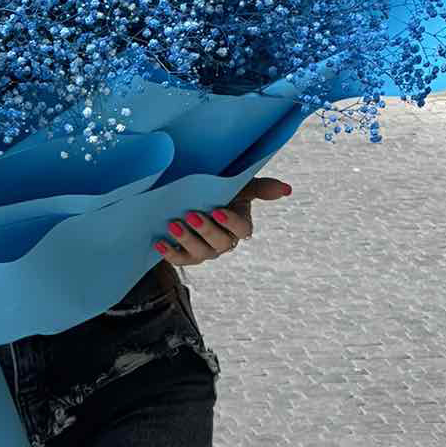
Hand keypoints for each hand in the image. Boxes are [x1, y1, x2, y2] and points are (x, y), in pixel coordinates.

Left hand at [154, 177, 291, 267]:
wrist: (194, 198)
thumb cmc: (221, 192)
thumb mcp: (241, 186)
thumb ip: (262, 188)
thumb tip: (287, 189)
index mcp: (240, 226)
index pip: (242, 230)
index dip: (231, 223)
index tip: (218, 211)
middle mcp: (225, 242)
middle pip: (220, 243)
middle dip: (205, 230)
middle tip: (191, 214)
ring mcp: (206, 251)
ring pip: (200, 254)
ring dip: (187, 241)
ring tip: (173, 225)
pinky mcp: (187, 256)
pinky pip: (181, 260)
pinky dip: (170, 254)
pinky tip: (158, 243)